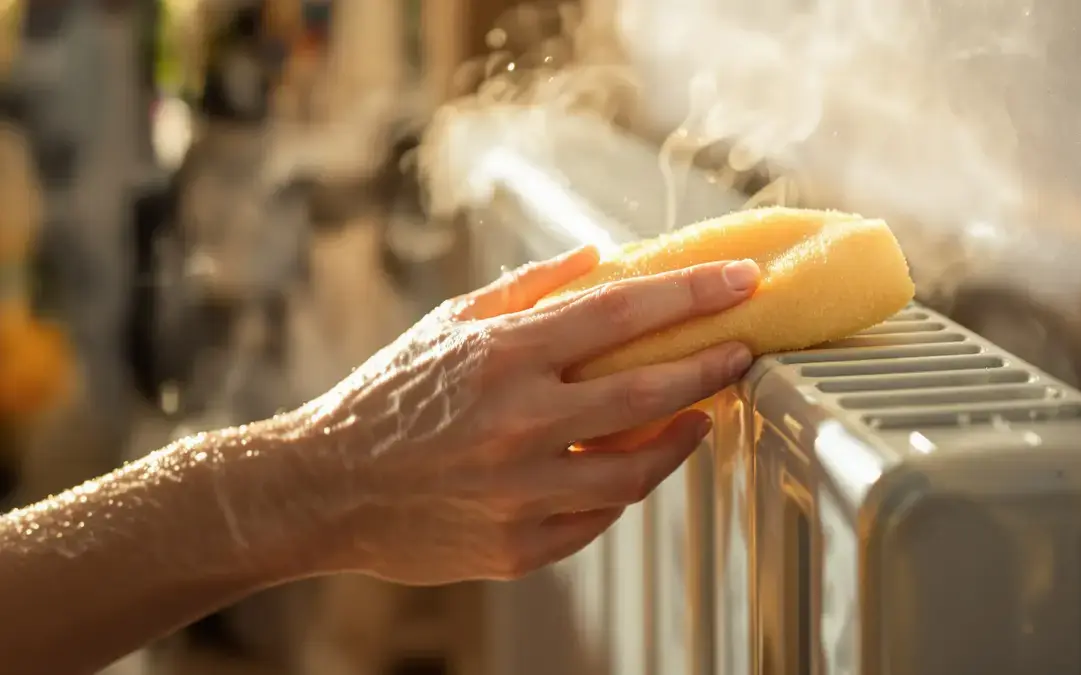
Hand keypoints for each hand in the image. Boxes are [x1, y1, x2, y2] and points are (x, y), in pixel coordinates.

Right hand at [301, 246, 760, 584]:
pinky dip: (624, 488)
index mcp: (502, 356)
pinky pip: (598, 518)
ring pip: (637, 470)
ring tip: (699, 414)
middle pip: (648, 391)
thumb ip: (528, 287)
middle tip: (741, 353)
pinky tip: (633, 464)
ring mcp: (520, 492)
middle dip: (711, 367)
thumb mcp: (448, 322)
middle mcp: (518, 423)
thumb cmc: (388, 396)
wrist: (324, 488)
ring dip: (681, 436)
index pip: (622, 312)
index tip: (741, 282)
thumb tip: (600, 256)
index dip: (693, 293)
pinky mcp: (519, 546)